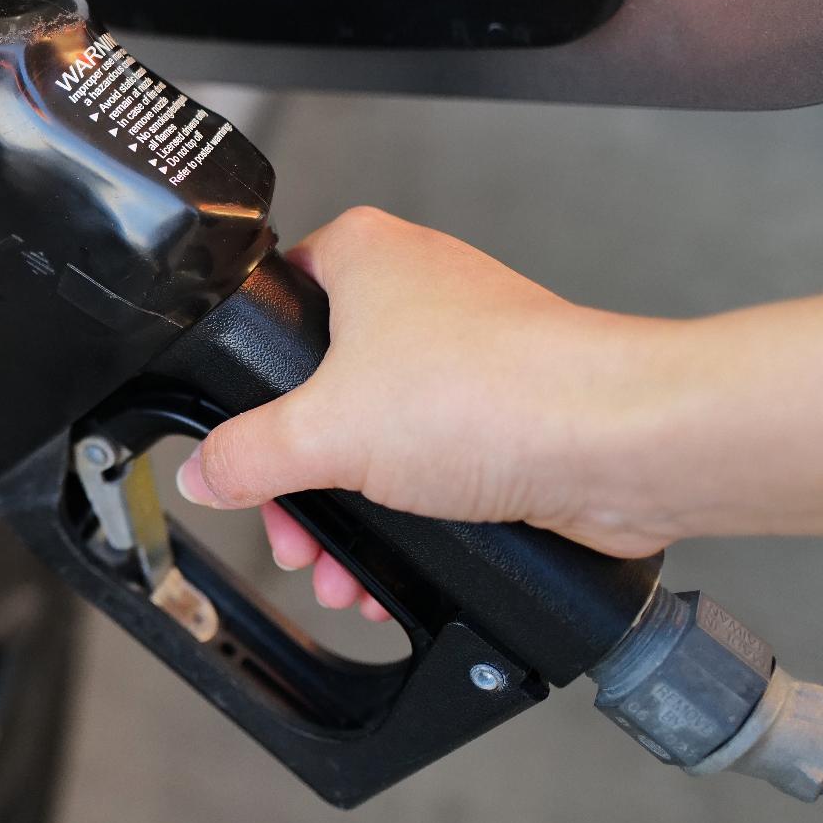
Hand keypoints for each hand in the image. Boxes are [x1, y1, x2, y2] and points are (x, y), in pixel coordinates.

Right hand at [174, 207, 681, 616]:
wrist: (615, 442)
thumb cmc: (494, 392)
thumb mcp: (327, 434)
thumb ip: (248, 455)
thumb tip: (207, 472)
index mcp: (364, 254)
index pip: (274, 291)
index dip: (249, 375)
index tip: (241, 439)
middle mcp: (418, 287)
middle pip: (321, 384)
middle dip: (301, 476)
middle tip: (291, 526)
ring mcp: (467, 347)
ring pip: (378, 430)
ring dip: (350, 510)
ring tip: (340, 568)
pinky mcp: (505, 404)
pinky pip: (433, 459)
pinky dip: (406, 513)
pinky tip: (391, 567)